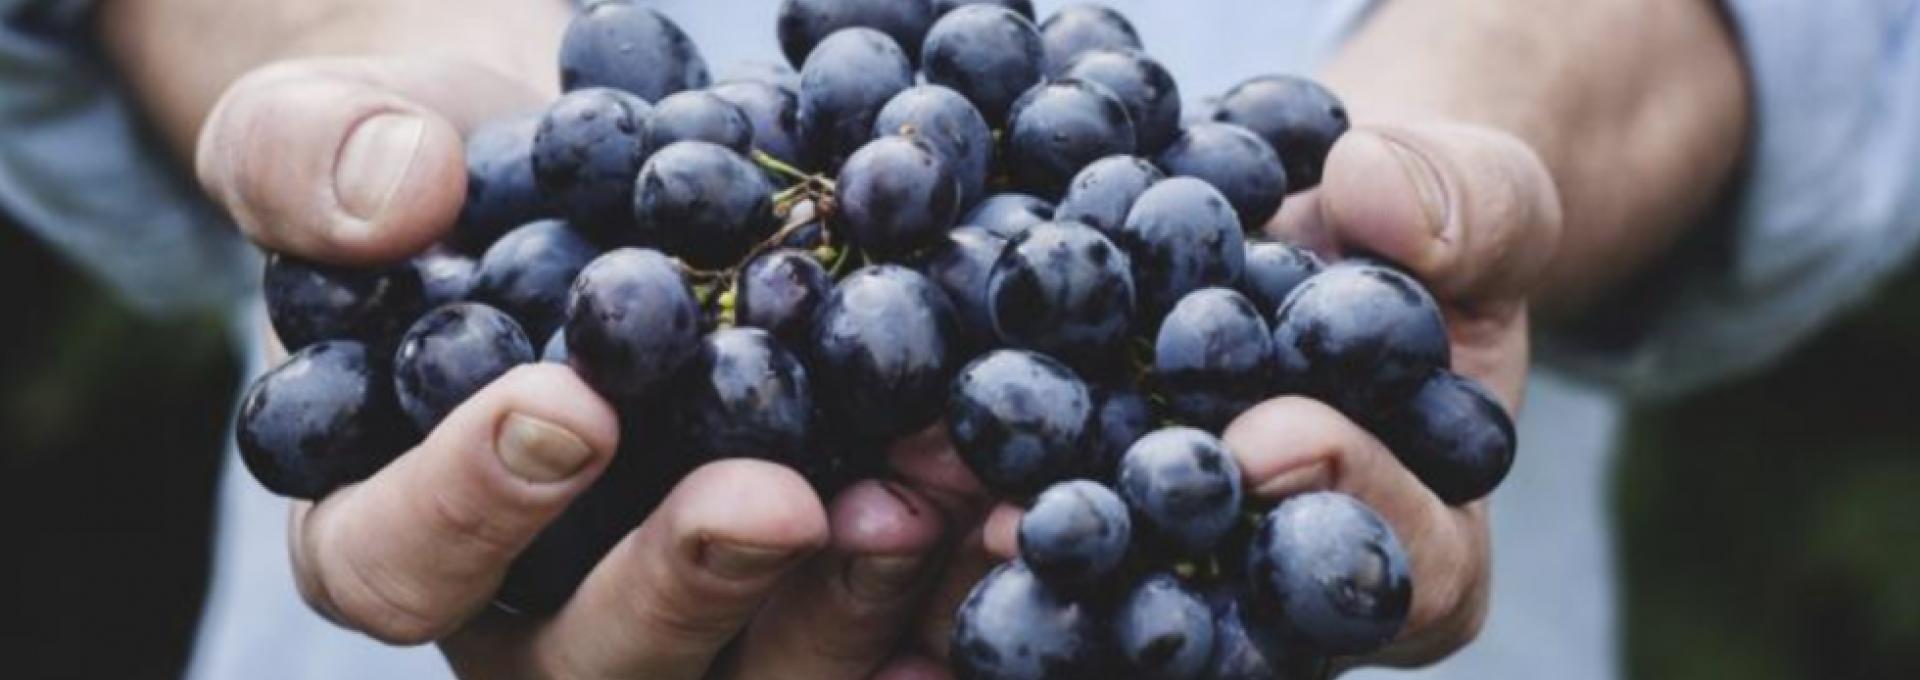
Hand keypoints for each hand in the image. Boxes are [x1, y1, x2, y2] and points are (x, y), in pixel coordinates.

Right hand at [194, 54, 964, 678]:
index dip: (469, 507)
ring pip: (753, 675)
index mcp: (392, 525)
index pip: (393, 563)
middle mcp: (534, 608)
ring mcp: (680, 617)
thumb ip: (313, 159)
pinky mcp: (803, 596)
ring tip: (935, 496)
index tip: (567, 405)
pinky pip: (871, 641)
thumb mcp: (332, 133)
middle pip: (592, 663)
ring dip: (848, 602)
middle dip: (690, 586)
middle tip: (777, 501)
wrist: (577, 174)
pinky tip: (1016, 542)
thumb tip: (394, 193)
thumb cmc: (431, 169)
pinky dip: (946, 602)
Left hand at [970, 118, 1561, 668]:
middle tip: (1062, 524)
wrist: (1315, 228)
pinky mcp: (1099, 528)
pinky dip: (987, 500)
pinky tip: (919, 467)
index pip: (1407, 565)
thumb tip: (1373, 190)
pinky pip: (1048, 538)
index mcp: (1430, 547)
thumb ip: (1466, 208)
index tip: (1273, 438)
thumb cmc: (1422, 232)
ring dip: (1045, 557)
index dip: (1346, 502)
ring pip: (1124, 597)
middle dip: (1153, 566)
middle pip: (1242, 620)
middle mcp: (1298, 590)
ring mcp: (1191, 574)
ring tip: (969, 513)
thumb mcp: (1482, 200)